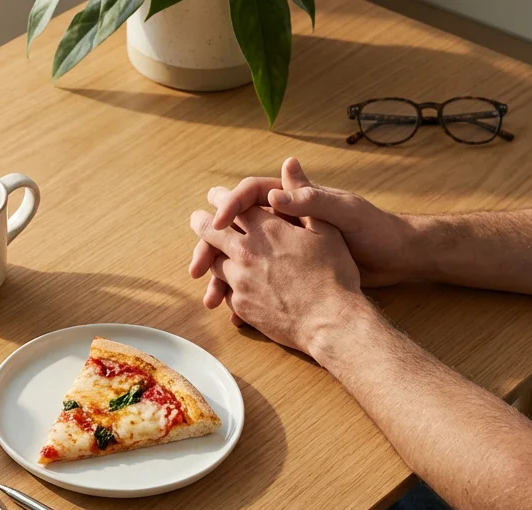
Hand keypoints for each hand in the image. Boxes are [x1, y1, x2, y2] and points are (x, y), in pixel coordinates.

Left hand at [188, 203, 369, 355]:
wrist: (330, 322)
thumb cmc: (335, 275)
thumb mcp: (326, 230)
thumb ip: (303, 198)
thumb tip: (289, 164)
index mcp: (267, 229)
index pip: (235, 206)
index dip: (222, 198)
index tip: (214, 195)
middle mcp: (247, 252)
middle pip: (211, 232)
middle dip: (202, 222)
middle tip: (197, 219)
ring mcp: (240, 280)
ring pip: (214, 263)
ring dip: (212, 256)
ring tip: (211, 253)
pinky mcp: (240, 305)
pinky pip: (225, 291)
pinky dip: (225, 286)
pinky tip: (228, 286)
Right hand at [201, 158, 418, 289]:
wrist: (394, 259)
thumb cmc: (373, 229)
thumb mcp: (344, 211)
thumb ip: (310, 198)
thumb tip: (275, 188)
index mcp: (291, 200)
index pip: (247, 196)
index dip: (227, 207)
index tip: (214, 223)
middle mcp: (280, 222)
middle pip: (231, 231)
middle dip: (209, 249)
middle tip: (196, 267)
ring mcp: (281, 249)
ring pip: (238, 262)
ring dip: (220, 280)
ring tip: (211, 300)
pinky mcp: (287, 272)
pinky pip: (253, 284)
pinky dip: (239, 298)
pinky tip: (232, 314)